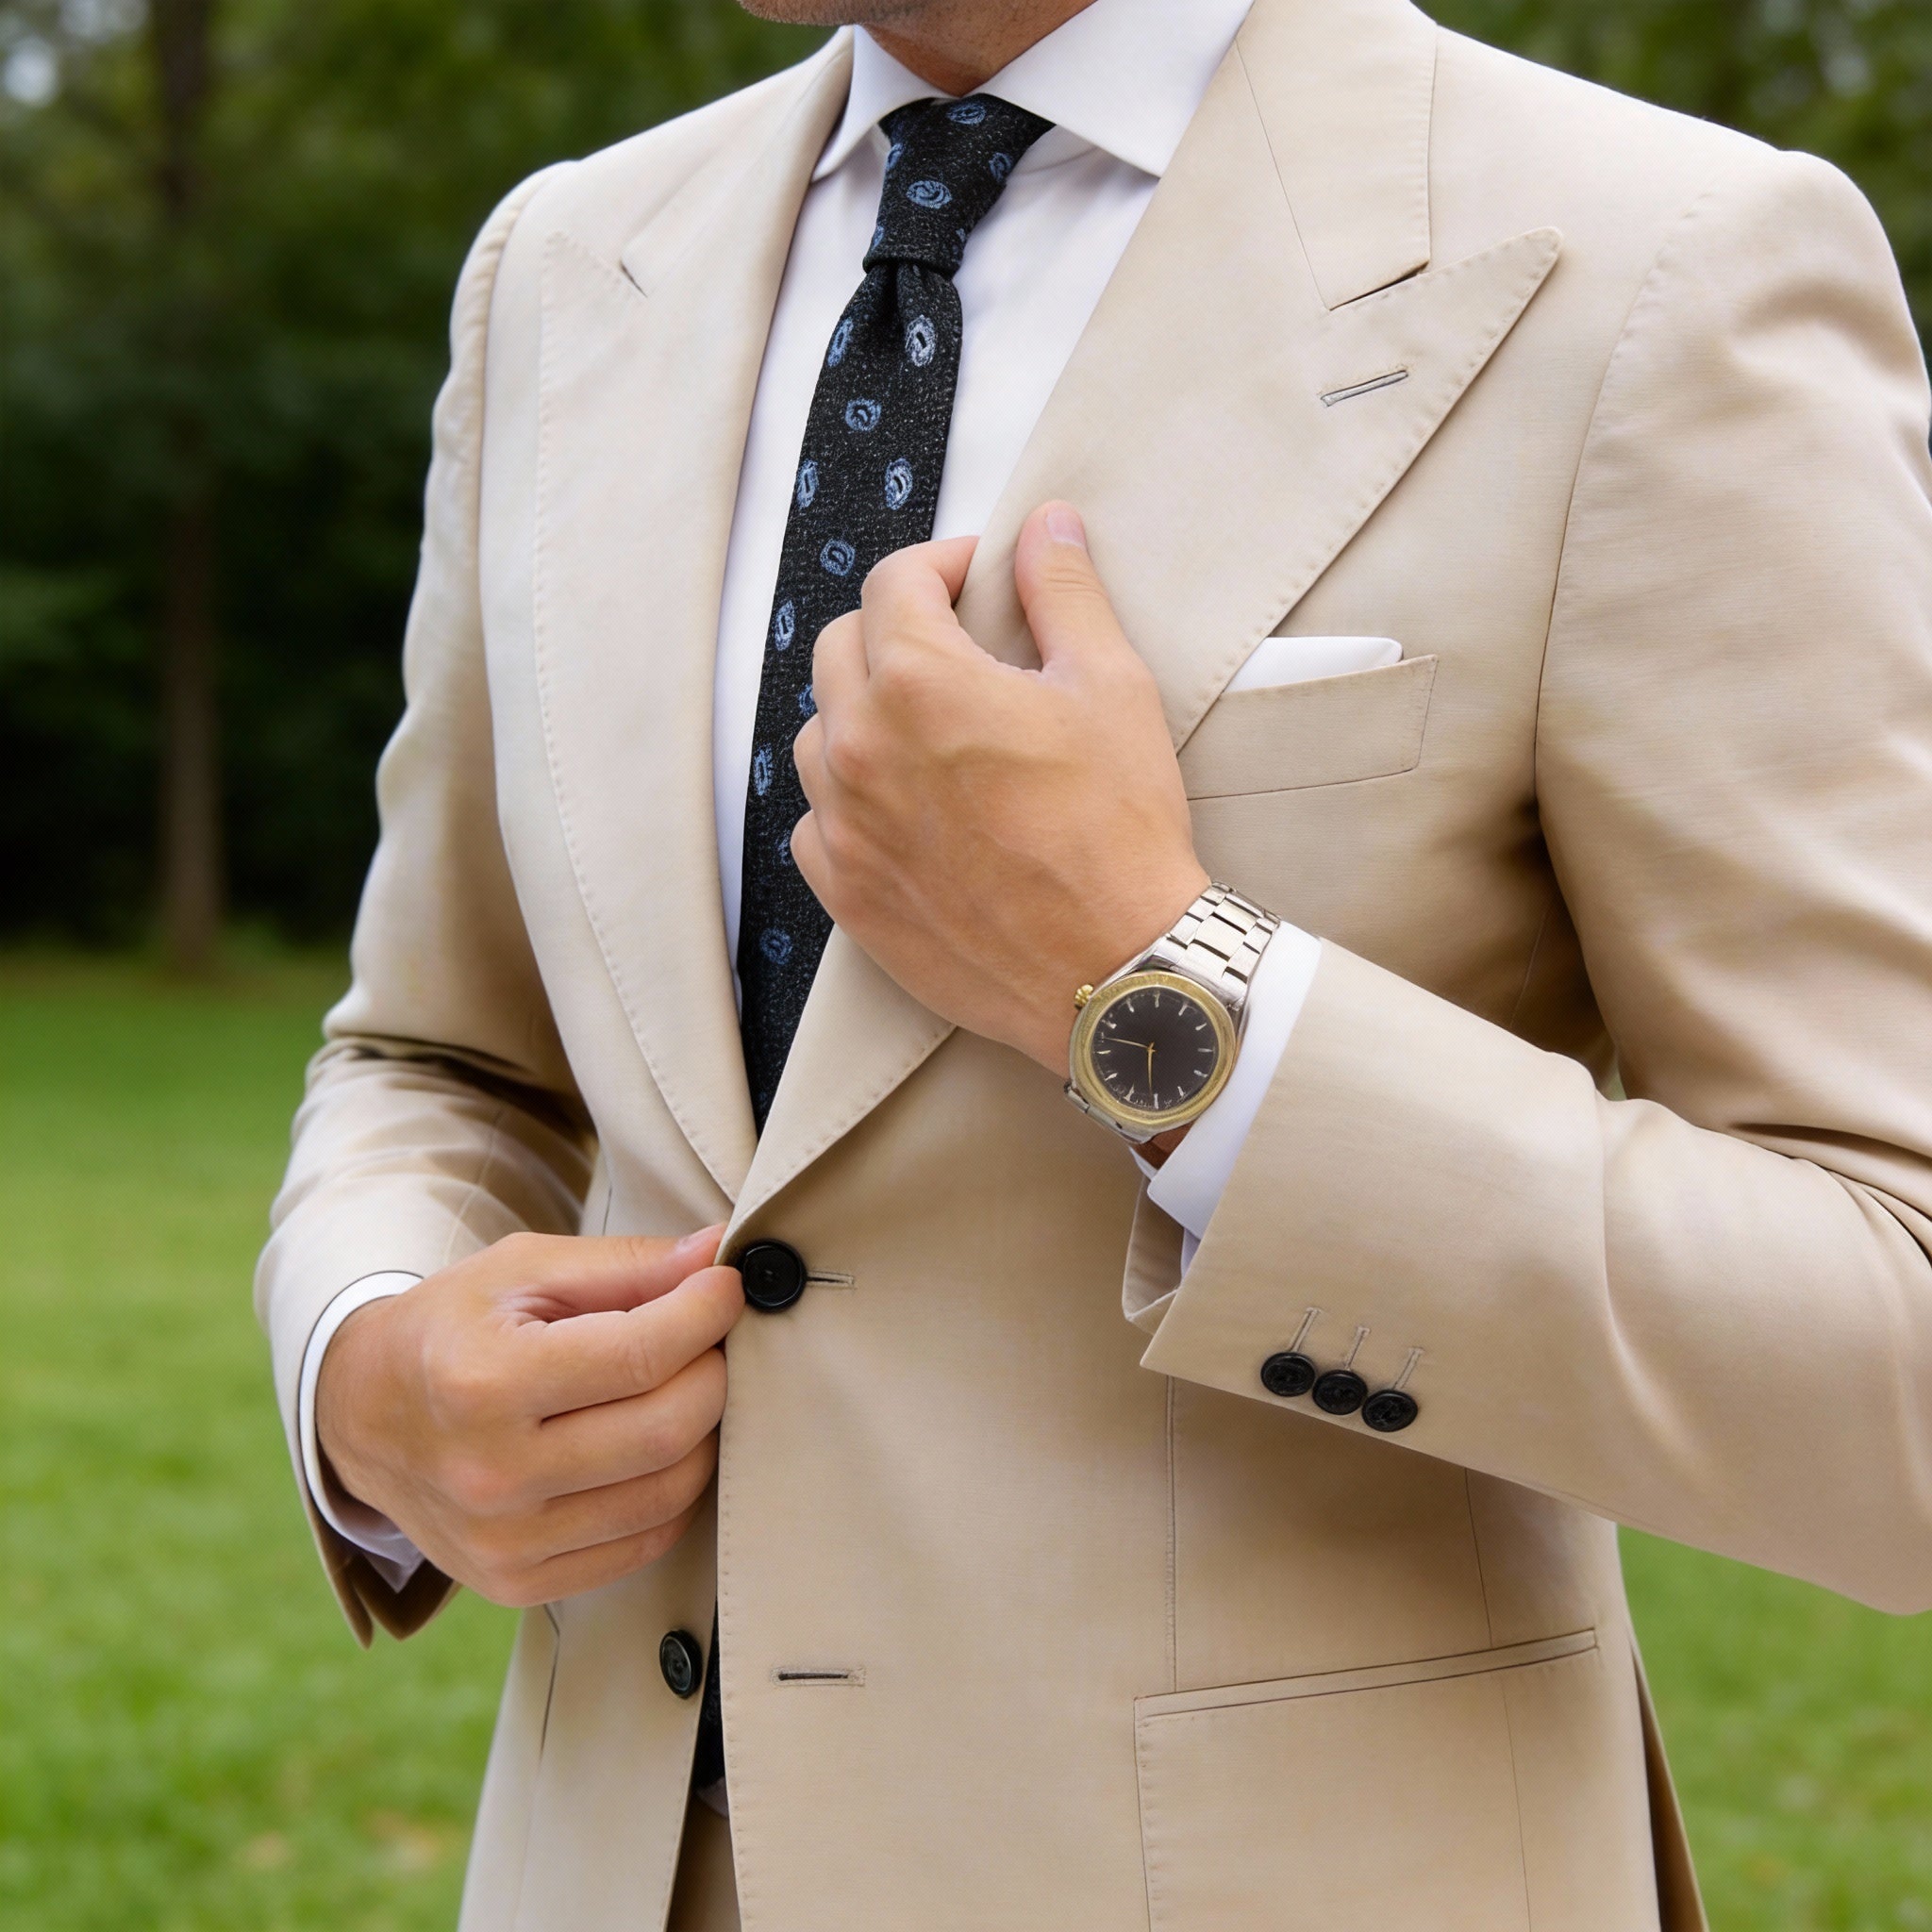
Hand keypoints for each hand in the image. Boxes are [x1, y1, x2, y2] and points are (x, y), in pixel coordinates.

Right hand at [316, 1229, 742, 1608]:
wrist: (363, 1415)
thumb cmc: (452, 1328)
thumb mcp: (521, 1270)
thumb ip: (626, 1264)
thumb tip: (719, 1255)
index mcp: (485, 1382)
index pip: (642, 1354)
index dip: (705, 1313)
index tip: (725, 1287)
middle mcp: (492, 1474)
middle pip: (667, 1429)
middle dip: (714, 1372)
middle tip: (710, 1339)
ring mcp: (505, 1542)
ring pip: (670, 1492)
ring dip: (705, 1433)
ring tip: (686, 1387)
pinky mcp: (519, 1583)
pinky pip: (646, 1543)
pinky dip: (675, 1490)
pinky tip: (660, 1446)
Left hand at [792, 501, 1208, 1073]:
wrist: (1116, 967)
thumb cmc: (1120, 830)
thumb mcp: (1110, 687)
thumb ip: (1063, 593)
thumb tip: (1045, 526)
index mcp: (919, 682)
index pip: (891, 584)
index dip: (939, 566)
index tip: (975, 581)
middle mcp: (861, 748)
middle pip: (839, 650)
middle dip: (894, 631)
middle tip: (956, 650)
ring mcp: (844, 827)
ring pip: (821, 737)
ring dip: (865, 716)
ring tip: (932, 734)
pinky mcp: (846, 894)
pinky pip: (818, 823)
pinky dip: (850, 802)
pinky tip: (906, 810)